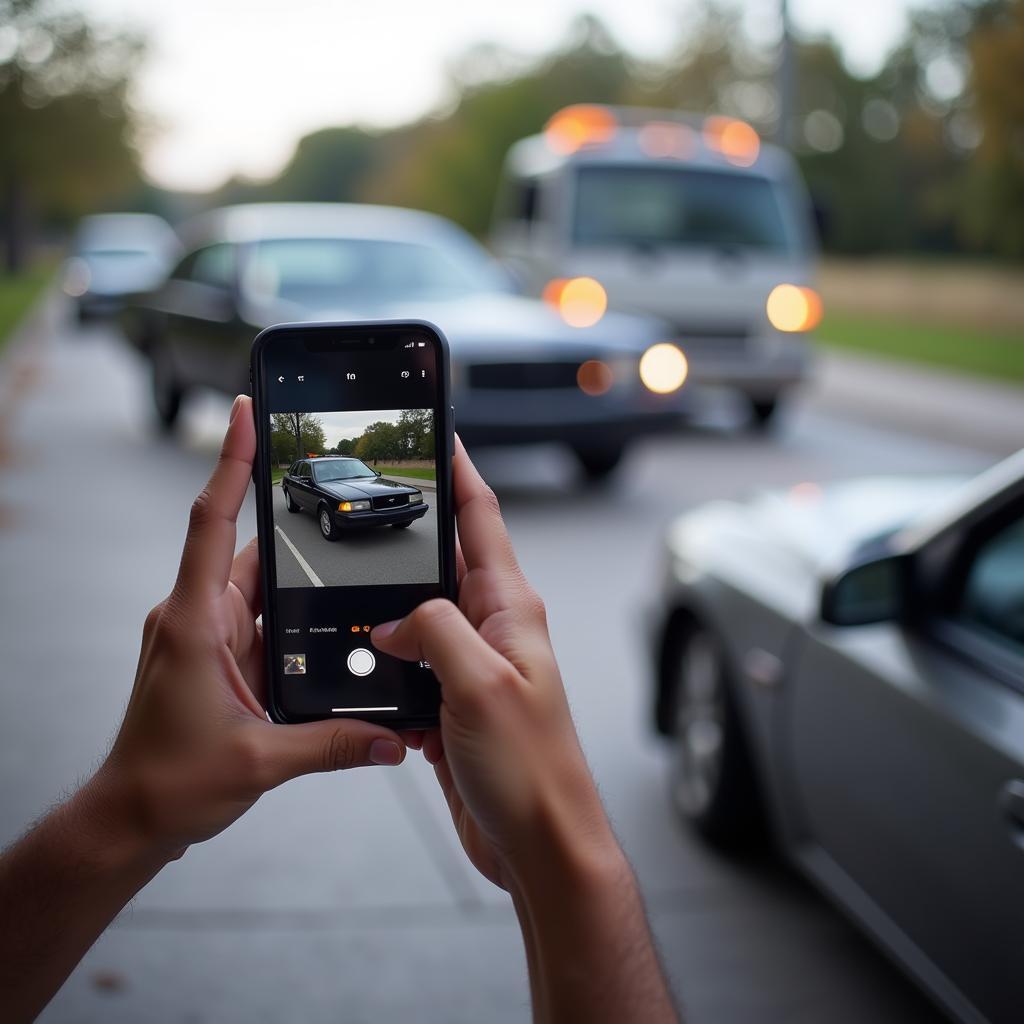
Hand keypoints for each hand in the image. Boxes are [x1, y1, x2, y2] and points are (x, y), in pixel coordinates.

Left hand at [93, 395, 406, 859]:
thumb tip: (389, 738)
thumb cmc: (168, 782)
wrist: (132, 815)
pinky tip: (322, 624)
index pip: (211, 521)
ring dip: (296, 581)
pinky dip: (289, 613)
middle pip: (250, 550)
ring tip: (344, 572)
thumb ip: (333, 744)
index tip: (247, 414)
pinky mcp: (216, 652)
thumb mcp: (260, 762)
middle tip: (336, 494)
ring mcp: (205, 633)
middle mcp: (196, 616)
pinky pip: (258, 614)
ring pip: (259, 584)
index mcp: (195, 623)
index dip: (232, 463)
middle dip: (293, 527)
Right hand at [372, 439, 614, 891]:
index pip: (482, 520)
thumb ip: (435, 632)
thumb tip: (396, 618)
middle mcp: (492, 629)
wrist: (538, 842)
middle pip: (444, 563)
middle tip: (368, 509)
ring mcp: (472, 666)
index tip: (439, 435)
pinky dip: (386, 666)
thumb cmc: (532, 768)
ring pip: (420, 617)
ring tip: (350, 597)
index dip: (459, 473)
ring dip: (388, 611)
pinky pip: (411, 666)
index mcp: (509, 609)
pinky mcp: (451, 702)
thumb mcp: (480, 684)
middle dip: (407, 539)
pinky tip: (367, 673)